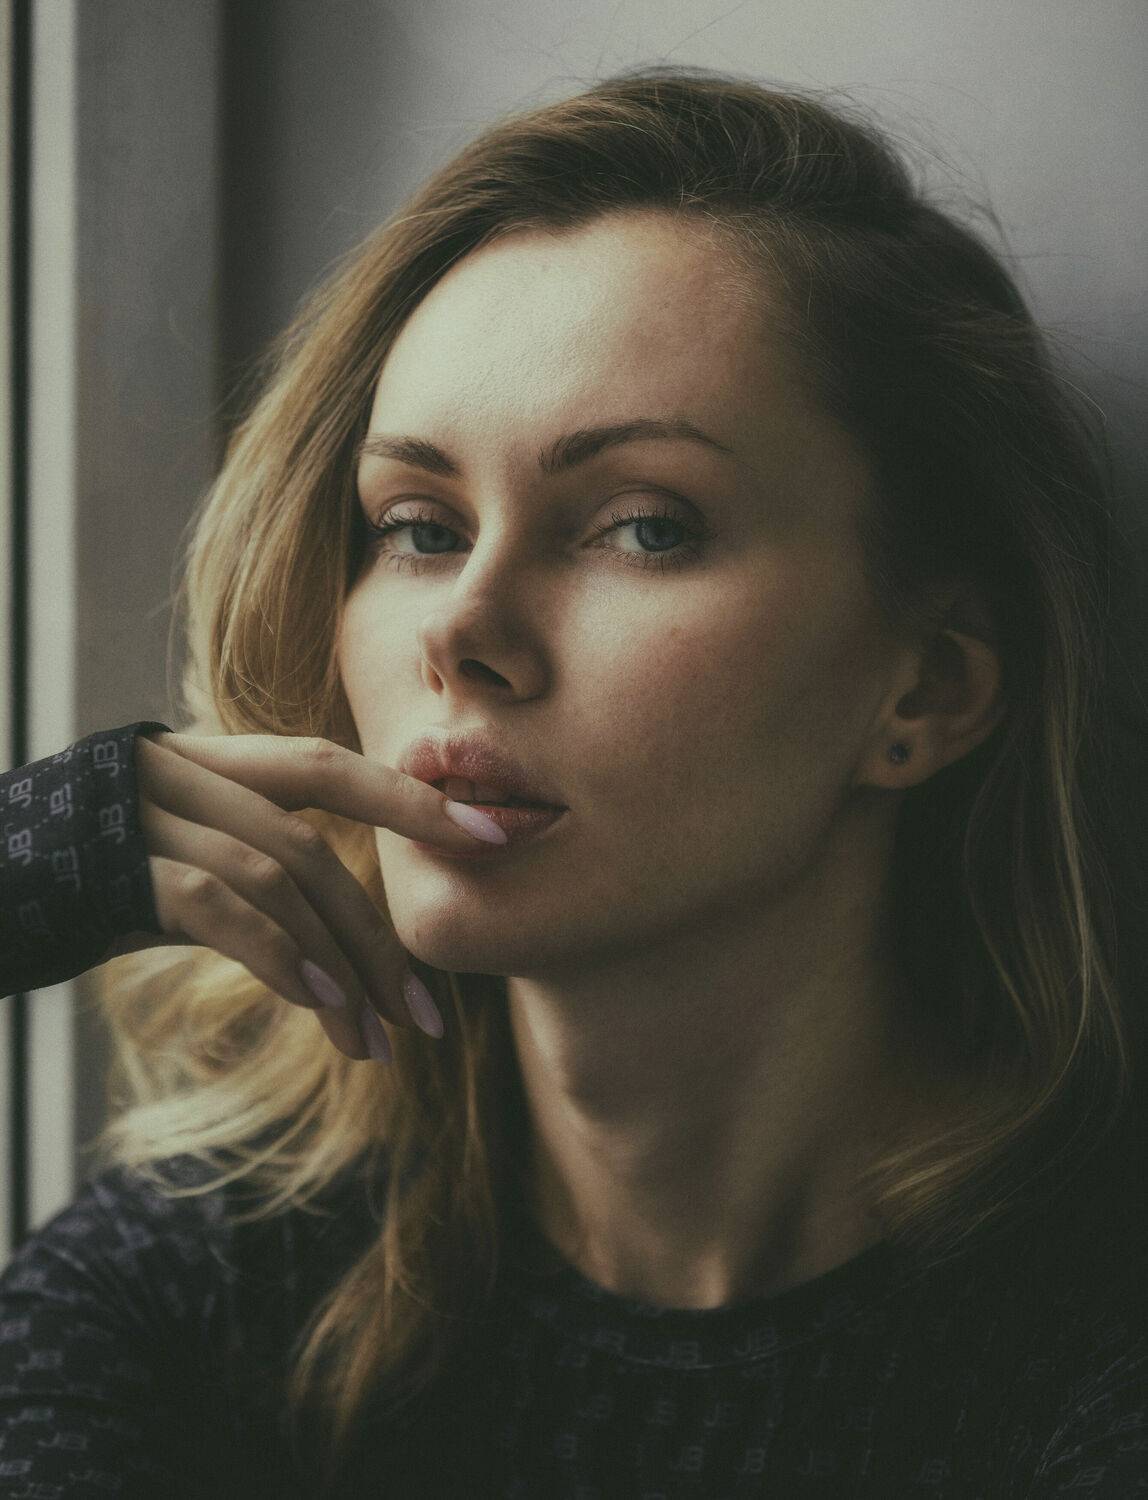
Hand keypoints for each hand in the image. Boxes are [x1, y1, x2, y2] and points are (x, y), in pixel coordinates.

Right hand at [105, 731, 493, 1059]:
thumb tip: (330, 946)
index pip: (329, 765)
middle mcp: (179, 766)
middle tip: (438, 1013)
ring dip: (341, 965)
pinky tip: (324, 1010)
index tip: (498, 835)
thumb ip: (242, 883)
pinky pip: (222, 903)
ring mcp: (142, 808)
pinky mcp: (111, 863)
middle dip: (385, 921)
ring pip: (280, 872)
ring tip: (381, 1043)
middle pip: (317, 830)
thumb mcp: (161, 879)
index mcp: (203, 760)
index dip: (416, 797)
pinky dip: (282, 957)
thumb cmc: (59, 889)